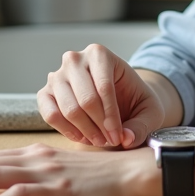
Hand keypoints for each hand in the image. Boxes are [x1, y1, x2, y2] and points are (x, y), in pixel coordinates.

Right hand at [37, 44, 165, 147]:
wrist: (120, 97)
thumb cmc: (135, 100)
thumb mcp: (149, 111)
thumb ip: (141, 125)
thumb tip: (127, 139)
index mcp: (100, 54)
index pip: (104, 87)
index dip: (111, 116)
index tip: (119, 136)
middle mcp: (75, 59)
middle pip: (85, 99)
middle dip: (99, 126)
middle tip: (111, 141)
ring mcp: (57, 75)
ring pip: (67, 109)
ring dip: (85, 131)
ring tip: (100, 140)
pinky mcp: (46, 92)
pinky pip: (51, 115)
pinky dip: (67, 130)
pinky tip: (83, 137)